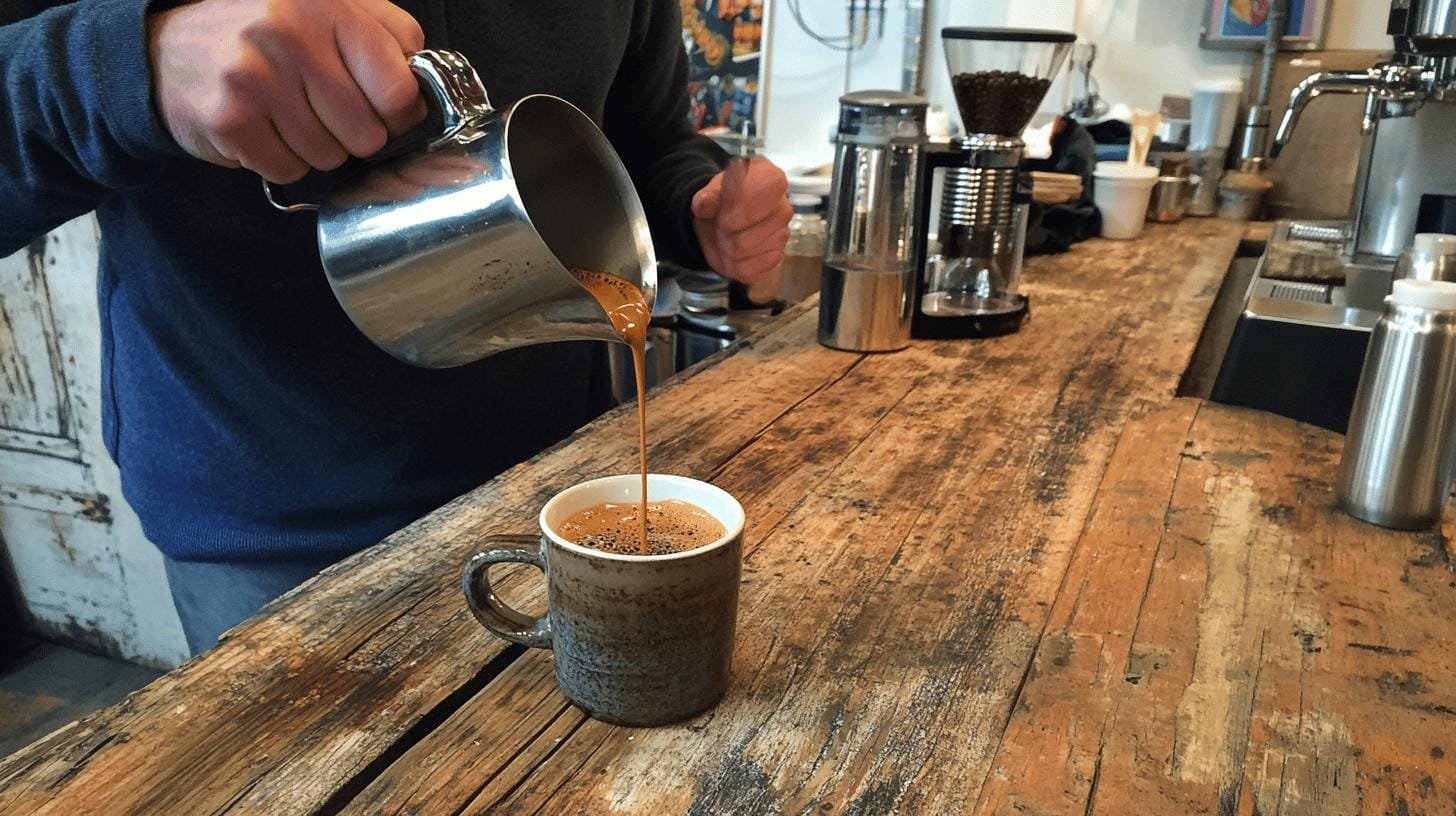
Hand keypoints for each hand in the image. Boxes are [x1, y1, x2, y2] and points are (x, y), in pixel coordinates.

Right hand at [147, 0, 426, 183]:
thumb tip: (426, 84)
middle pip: (367, 132)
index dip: (398, 112)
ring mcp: (256, 76)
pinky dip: (281, 160)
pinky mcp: (230, 117)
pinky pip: (288, 169)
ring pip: (329, 156)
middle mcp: (291, 34)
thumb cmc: (266, 35)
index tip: (381, 109)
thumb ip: (386, 36)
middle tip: (320, 109)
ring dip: (315, 148)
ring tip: (286, 114)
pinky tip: (262, 129)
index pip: (399, 89)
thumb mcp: (330, 11)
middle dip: (352, 134)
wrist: (168, 49)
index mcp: (329, 7)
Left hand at [691, 157, 791, 292]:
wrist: (722, 223)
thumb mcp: (709, 193)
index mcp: (771, 178)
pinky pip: (749, 269)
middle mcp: (783, 206)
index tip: (722, 213)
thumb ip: (706, 197)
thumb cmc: (722, 203)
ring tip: (725, 237)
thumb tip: (705, 203)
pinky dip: (734, 264)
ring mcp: (783, 234)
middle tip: (719, 225)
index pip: (762, 194)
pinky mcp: (777, 258)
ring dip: (726, 247)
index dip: (738, 209)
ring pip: (744, 250)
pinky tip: (734, 251)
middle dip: (724, 231)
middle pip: (748, 230)